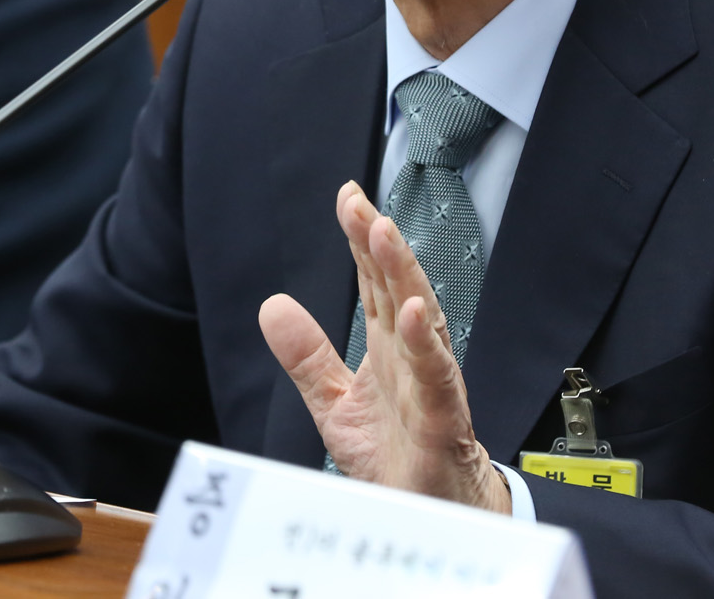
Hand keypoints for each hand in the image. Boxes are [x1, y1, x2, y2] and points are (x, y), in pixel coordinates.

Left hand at [258, 180, 510, 513]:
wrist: (431, 516)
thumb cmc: (396, 458)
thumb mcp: (334, 402)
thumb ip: (306, 355)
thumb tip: (272, 306)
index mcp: (388, 348)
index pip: (374, 283)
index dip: (361, 240)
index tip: (348, 198)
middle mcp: (411, 356)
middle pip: (396, 288)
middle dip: (378, 243)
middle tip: (358, 203)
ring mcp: (430, 384)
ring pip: (419, 319)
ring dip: (403, 274)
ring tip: (384, 233)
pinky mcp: (441, 420)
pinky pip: (435, 377)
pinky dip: (424, 345)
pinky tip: (409, 312)